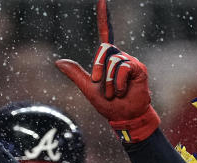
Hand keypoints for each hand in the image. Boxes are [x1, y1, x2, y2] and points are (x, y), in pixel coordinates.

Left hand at [55, 0, 158, 142]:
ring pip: (113, 62)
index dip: (104, 16)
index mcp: (108, 59)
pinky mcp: (139, 69)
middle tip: (100, 86)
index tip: (102, 0)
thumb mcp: (88, 89)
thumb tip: (58, 61)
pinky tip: (122, 91)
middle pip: (104, 49)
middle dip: (98, 69)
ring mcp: (130, 62)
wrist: (124, 117)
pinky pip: (123, 68)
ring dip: (108, 83)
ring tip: (113, 93)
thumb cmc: (109, 105)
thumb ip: (75, 74)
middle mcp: (120, 56)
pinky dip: (118, 83)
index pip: (106, 33)